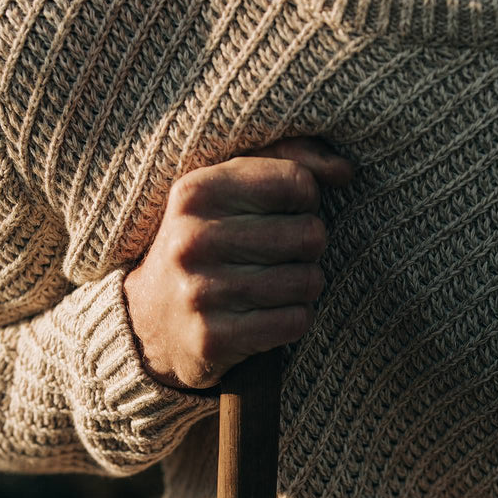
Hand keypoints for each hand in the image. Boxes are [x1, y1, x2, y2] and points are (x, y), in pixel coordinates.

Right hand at [123, 138, 352, 389]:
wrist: (153, 321)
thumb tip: (344, 170)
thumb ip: (289, 160)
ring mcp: (201, 292)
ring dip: (304, 285)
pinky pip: (296, 321)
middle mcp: (192, 240)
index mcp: (196, 192)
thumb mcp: (230, 190)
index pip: (296, 182)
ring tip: (277, 284)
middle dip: (308, 246)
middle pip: (310, 234)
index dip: (306, 199)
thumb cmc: (208, 243)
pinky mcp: (214, 338)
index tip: (286, 212)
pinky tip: (269, 314)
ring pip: (308, 281)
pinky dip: (294, 318)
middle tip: (283, 255)